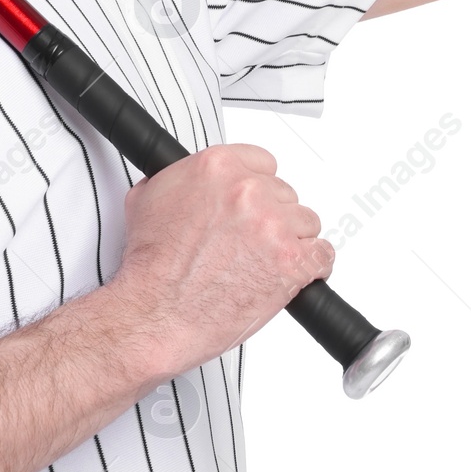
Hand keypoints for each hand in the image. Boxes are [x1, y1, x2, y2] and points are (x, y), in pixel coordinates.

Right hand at [104, 143, 331, 384]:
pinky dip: (314, 264)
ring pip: (306, 222)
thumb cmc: (152, 264)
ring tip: (271, 258)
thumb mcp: (147, 199)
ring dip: (292, 239)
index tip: (256, 200)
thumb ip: (176, 181)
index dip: (258, 185)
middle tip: (254, 238)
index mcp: (217, 167)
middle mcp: (248, 192)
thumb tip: (185, 182)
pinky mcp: (292, 263)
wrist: (157, 310)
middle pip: (285, 193)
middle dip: (271, 215)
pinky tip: (298, 271)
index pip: (263, 161)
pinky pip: (323, 254)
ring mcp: (273, 227)